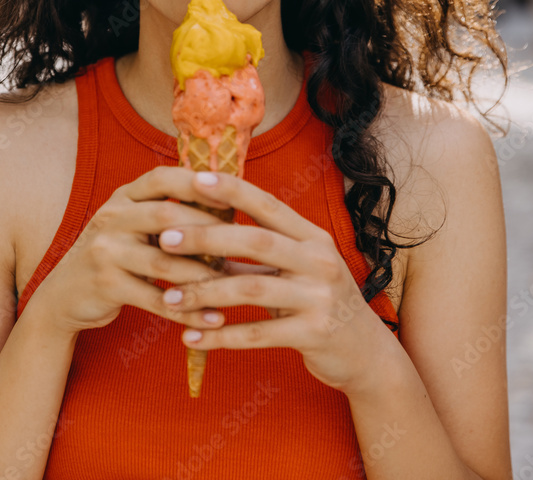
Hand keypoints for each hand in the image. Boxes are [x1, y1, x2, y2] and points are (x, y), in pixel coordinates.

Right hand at [26, 167, 275, 337]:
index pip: (163, 177)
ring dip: (203, 276)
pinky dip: (187, 310)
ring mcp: (105, 249)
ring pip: (165, 262)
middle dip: (208, 230)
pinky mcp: (104, 284)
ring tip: (233, 287)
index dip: (198, 183)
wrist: (63, 295)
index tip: (233, 195)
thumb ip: (166, 211)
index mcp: (123, 196)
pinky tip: (212, 319)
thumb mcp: (131, 224)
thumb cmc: (115, 256)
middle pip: (168, 215)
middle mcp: (112, 216)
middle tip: (242, 245)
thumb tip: (230, 204)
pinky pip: (155, 299)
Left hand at [157, 171, 383, 393]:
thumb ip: (260, 253)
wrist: (366, 353)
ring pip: (251, 289)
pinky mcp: (313, 334)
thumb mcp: (299, 269)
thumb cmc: (320, 302)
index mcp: (313, 237)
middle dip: (207, 237)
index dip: (232, 190)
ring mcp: (319, 297)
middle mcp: (319, 260)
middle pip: (256, 240)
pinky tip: (190, 336)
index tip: (194, 179)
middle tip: (166, 238)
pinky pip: (257, 334)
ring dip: (205, 292)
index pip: (268, 204)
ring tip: (169, 297)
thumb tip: (205, 231)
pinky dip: (221, 336)